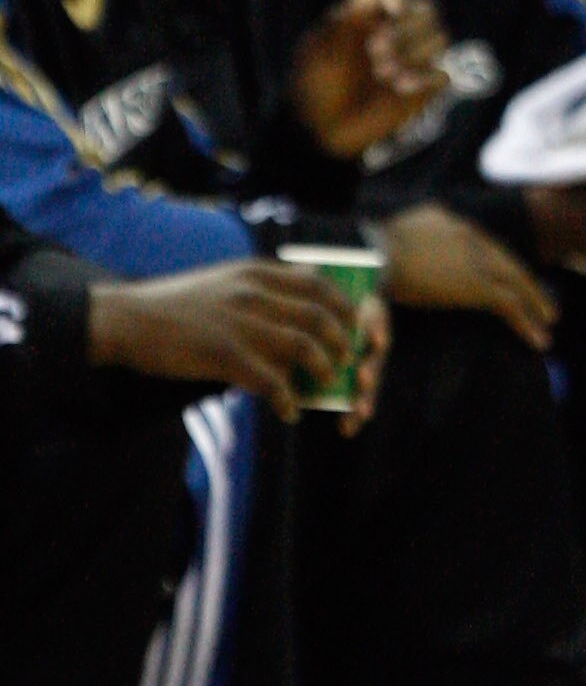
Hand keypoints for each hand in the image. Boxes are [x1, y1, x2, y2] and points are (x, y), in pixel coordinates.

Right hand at [87, 260, 370, 424]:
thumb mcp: (226, 277)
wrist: (130, 318)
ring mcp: (239, 323)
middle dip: (341, 341)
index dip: (343, 306)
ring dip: (321, 369)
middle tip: (345, 361)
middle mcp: (253, 293)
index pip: (317, 284)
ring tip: (323, 385)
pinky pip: (270, 380)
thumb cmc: (178, 304)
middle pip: (318, 316)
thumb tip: (309, 281)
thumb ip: (265, 282)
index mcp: (255, 273)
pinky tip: (288, 412)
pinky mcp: (223, 353)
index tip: (354, 324)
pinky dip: (286, 399)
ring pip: (302, 346)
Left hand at [289, 0, 449, 160]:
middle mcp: (398, 34)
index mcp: (372, 19)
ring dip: (414, 54)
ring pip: (439, 40)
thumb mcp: (322, 50)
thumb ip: (347, 21)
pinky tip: (400, 88)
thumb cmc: (317, 85)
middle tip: (376, 51)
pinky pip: (442, 75)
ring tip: (384, 75)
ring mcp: (414, 62)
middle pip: (427, 12)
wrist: (322, 130)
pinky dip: (426, 78)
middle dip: (405, 30)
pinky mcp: (424, 89)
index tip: (392, 11)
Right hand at [380, 202, 556, 351]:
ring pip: (517, 282)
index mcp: (452, 223)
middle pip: (507, 261)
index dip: (502, 264)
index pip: (486, 244)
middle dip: (527, 283)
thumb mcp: (395, 232)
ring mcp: (475, 261)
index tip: (511, 278)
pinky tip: (539, 339)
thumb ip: (412, 235)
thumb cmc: (369, 248)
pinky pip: (510, 306)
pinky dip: (527, 323)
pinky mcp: (476, 287)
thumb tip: (410, 238)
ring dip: (536, 304)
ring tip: (549, 321)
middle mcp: (470, 237)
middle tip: (544, 302)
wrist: (371, 253)